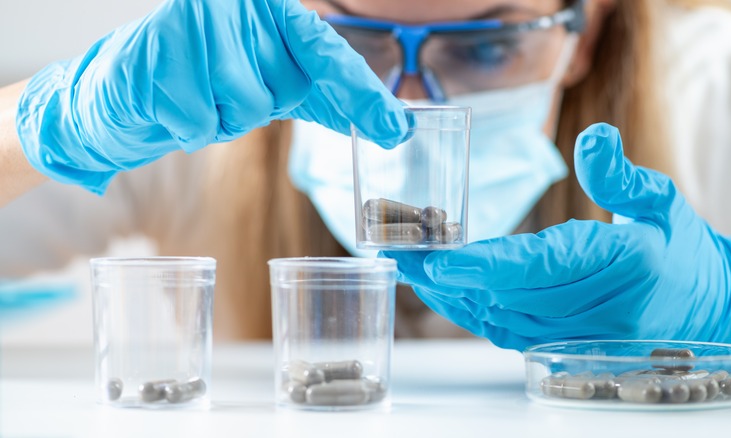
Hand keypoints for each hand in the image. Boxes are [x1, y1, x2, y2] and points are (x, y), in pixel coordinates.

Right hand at [16, 0, 406, 193]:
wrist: (121, 90)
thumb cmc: (205, 87)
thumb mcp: (273, 87)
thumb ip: (329, 97)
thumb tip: (398, 125)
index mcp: (275, 13)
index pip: (330, 56)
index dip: (362, 96)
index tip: (396, 130)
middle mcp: (242, 6)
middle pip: (276, 93)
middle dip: (246, 107)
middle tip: (215, 89)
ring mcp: (200, 19)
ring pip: (240, 107)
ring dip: (214, 119)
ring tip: (192, 94)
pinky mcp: (159, 43)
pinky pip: (197, 120)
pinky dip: (184, 126)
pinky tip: (168, 103)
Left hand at [383, 123, 730, 350]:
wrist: (711, 305)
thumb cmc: (681, 246)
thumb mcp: (663, 200)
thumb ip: (620, 174)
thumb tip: (592, 137)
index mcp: (627, 264)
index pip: (545, 266)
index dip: (487, 265)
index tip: (437, 260)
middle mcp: (605, 308)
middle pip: (515, 296)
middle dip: (454, 279)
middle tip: (404, 256)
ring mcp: (589, 337)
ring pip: (509, 322)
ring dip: (457, 300)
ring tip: (414, 273)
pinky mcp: (574, 349)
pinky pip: (516, 338)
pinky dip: (477, 317)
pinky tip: (449, 297)